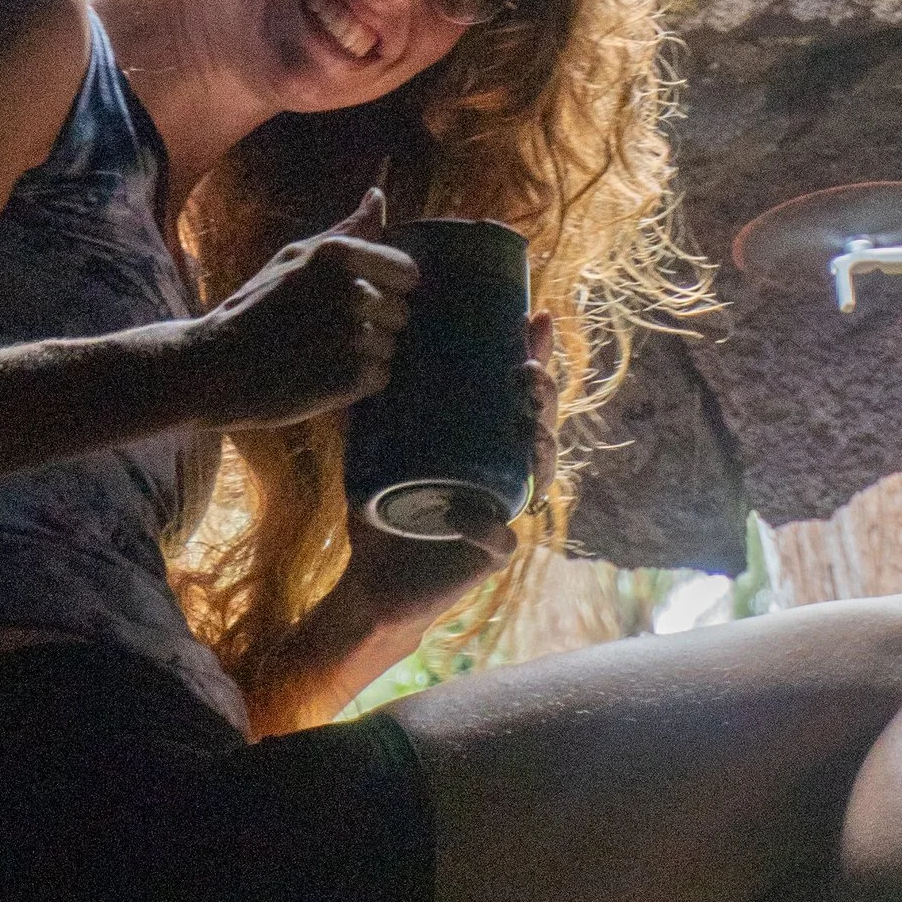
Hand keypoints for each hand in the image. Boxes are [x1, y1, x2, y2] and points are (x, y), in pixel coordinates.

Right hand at [183, 188, 416, 428]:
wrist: (214, 367)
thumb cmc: (254, 308)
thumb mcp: (292, 258)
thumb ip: (345, 231)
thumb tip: (379, 197)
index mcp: (340, 254)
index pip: (407, 272)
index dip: (386, 288)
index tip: (356, 299)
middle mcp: (352, 290)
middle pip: (400, 312)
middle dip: (372, 324)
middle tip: (326, 331)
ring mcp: (354, 336)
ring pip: (390, 346)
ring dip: (363, 355)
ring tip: (320, 353)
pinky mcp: (351, 377)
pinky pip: (381, 376)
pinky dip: (357, 382)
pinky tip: (322, 374)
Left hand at [338, 310, 557, 632]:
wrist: (370, 583)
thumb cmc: (380, 514)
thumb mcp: (369, 454)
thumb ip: (365, 413)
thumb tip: (355, 352)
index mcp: (484, 445)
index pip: (516, 393)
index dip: (535, 356)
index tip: (534, 319)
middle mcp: (503, 474)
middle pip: (541, 424)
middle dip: (545, 394)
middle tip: (529, 369)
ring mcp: (503, 512)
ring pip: (540, 475)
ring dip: (541, 448)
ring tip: (528, 427)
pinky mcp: (490, 555)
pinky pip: (503, 539)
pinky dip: (488, 527)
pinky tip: (467, 515)